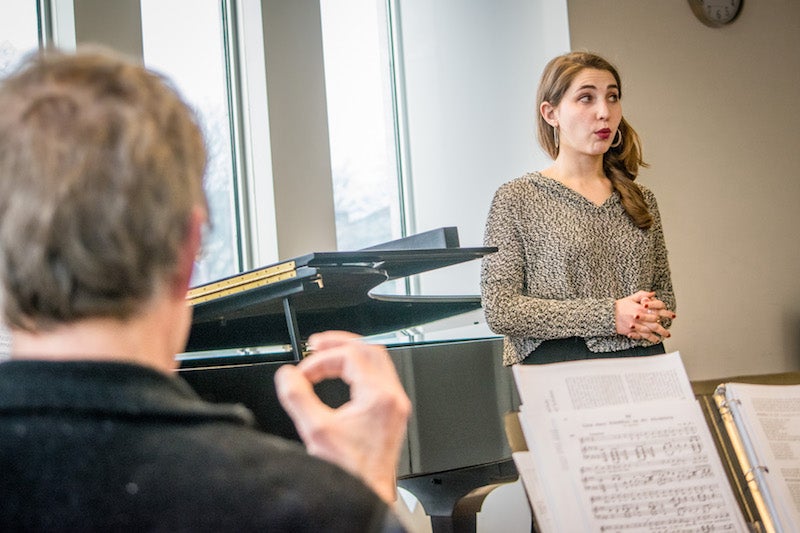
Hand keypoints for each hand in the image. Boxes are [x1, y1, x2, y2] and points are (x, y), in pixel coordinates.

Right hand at [274, 331, 411, 503]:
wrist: (367, 498)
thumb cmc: (350, 474)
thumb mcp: (316, 431)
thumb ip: (298, 397)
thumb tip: (287, 376)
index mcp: (379, 397)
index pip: (351, 356)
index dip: (322, 359)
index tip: (303, 372)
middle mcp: (393, 398)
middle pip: (370, 350)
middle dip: (340, 344)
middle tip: (315, 345)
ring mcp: (395, 406)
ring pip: (377, 362)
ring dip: (351, 355)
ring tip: (326, 356)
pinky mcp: (392, 415)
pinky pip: (379, 379)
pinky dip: (358, 371)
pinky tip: (341, 377)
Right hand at [615, 291, 675, 343]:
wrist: (608, 314)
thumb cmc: (620, 306)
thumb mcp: (631, 298)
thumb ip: (643, 295)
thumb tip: (653, 294)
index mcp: (640, 308)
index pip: (657, 311)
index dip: (666, 313)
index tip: (673, 316)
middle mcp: (639, 317)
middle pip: (655, 324)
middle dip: (663, 329)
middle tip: (668, 332)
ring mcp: (635, 325)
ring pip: (650, 332)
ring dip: (658, 335)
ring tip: (664, 336)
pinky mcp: (631, 331)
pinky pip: (642, 336)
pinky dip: (649, 338)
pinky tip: (654, 340)